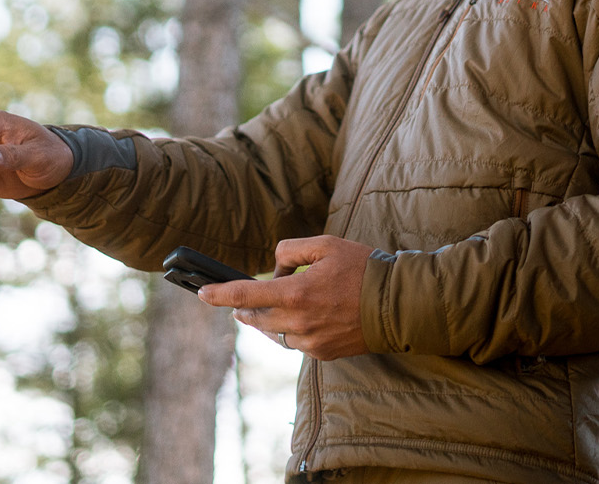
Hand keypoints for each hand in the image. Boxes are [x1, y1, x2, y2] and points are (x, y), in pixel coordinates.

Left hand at [199, 236, 372, 360]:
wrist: (398, 305)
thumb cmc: (363, 269)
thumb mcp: (326, 244)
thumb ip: (291, 250)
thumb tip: (275, 271)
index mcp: (297, 294)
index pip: (245, 295)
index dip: (218, 295)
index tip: (201, 293)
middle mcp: (299, 323)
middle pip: (256, 318)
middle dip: (244, 308)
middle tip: (237, 302)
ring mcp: (310, 343)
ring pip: (274, 333)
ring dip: (269, 319)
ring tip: (279, 305)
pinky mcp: (323, 354)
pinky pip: (295, 343)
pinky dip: (292, 330)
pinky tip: (306, 318)